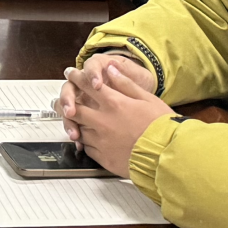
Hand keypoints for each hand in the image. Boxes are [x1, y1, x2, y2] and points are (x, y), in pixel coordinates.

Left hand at [58, 55, 170, 175]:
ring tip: (72, 120)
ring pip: (78, 129)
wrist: (166, 157)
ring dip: (75, 124)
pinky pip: (87, 147)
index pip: (88, 85)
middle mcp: (103, 120)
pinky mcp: (103, 157)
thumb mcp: (148, 99)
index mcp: (114, 103)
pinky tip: (86, 140)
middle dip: (65, 101)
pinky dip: (85, 142)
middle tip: (61, 99)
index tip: (71, 73)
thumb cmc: (161, 127)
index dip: (77, 77)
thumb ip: (126, 84)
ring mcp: (101, 140)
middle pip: (74, 108)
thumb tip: (111, 69)